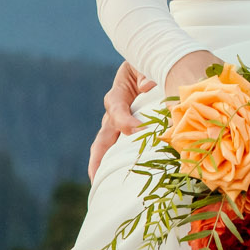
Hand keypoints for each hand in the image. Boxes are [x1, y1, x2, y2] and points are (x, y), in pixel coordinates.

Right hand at [86, 60, 156, 179]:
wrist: (151, 63)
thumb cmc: (149, 62)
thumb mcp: (146, 62)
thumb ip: (146, 72)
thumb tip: (146, 86)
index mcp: (118, 94)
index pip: (116, 110)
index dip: (125, 121)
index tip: (139, 130)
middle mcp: (115, 113)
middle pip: (103, 138)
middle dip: (98, 158)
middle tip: (97, 177)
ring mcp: (120, 124)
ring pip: (108, 148)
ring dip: (105, 166)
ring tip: (102, 186)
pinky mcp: (130, 131)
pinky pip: (123, 150)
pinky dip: (121, 165)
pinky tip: (123, 181)